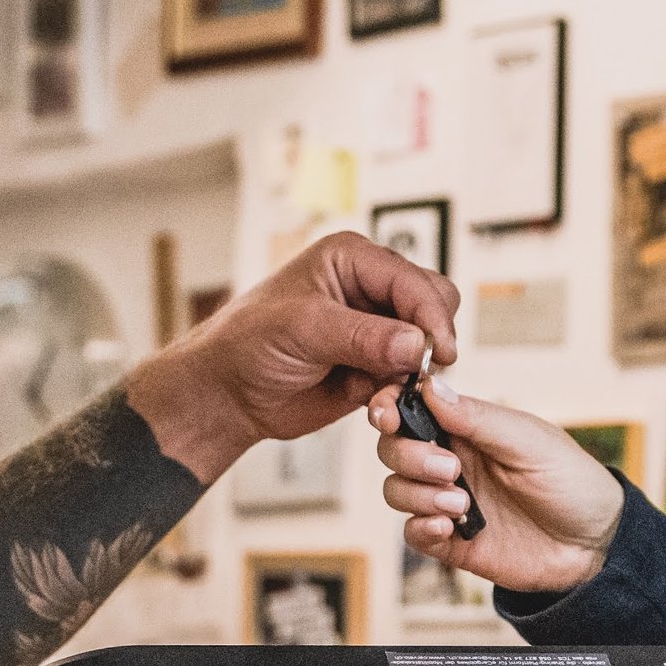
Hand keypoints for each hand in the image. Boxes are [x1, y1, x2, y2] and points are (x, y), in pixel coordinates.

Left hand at [129, 231, 460, 479]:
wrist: (228, 393)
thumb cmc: (248, 343)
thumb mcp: (303, 329)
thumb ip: (363, 336)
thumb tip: (416, 343)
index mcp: (353, 259)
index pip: (414, 281)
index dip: (432, 316)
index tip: (437, 352)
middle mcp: (370, 288)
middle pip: (434, 305)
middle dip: (430, 340)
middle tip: (414, 373)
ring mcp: (376, 329)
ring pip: (427, 345)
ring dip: (414, 373)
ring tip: (382, 394)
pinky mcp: (376, 365)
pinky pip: (409, 379)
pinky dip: (400, 394)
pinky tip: (373, 405)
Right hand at [367, 378, 623, 595]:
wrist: (596, 545)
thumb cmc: (572, 481)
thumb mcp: (529, 440)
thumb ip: (477, 417)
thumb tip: (430, 386)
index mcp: (468, 428)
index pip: (411, 409)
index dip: (390, 407)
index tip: (388, 414)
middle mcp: (452, 461)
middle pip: (393, 449)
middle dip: (409, 456)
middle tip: (451, 468)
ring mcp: (449, 501)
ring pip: (396, 490)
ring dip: (418, 494)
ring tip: (461, 503)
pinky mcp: (452, 541)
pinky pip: (412, 533)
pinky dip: (422, 528)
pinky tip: (450, 527)